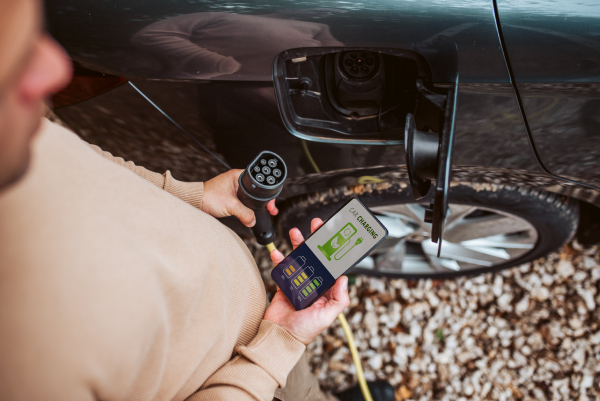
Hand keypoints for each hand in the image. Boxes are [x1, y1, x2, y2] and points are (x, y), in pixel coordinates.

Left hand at [201, 169, 277, 226]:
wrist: (195, 203)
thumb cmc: (208, 197)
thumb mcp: (230, 206)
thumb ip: (245, 213)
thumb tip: (253, 220)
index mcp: (237, 176)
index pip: (258, 182)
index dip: (266, 194)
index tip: (270, 204)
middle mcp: (236, 180)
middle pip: (256, 191)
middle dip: (263, 202)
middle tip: (270, 210)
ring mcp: (233, 189)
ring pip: (249, 198)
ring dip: (254, 206)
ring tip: (261, 212)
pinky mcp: (230, 197)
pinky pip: (243, 203)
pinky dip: (247, 209)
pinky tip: (249, 215)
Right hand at [265, 218, 349, 344]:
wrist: (279, 337)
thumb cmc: (304, 331)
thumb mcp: (327, 317)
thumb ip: (339, 299)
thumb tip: (344, 279)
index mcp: (326, 292)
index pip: (332, 268)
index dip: (333, 253)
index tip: (334, 238)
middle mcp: (313, 286)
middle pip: (316, 259)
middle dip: (316, 242)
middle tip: (316, 226)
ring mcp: (298, 284)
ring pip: (299, 259)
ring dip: (298, 245)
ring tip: (296, 233)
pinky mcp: (284, 286)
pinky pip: (283, 268)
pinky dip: (280, 259)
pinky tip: (278, 252)